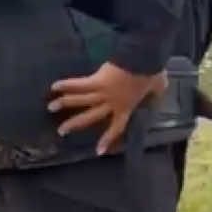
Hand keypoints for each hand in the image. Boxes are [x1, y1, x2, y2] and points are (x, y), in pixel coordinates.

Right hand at [48, 63, 167, 154]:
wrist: (144, 60)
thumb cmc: (151, 73)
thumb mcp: (158, 87)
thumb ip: (155, 93)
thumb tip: (160, 92)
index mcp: (126, 108)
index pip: (116, 128)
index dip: (107, 139)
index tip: (98, 151)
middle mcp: (111, 103)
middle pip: (90, 117)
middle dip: (75, 124)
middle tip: (61, 131)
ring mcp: (103, 93)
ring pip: (80, 101)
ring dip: (65, 104)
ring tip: (51, 108)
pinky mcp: (97, 80)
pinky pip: (79, 84)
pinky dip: (66, 85)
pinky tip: (54, 86)